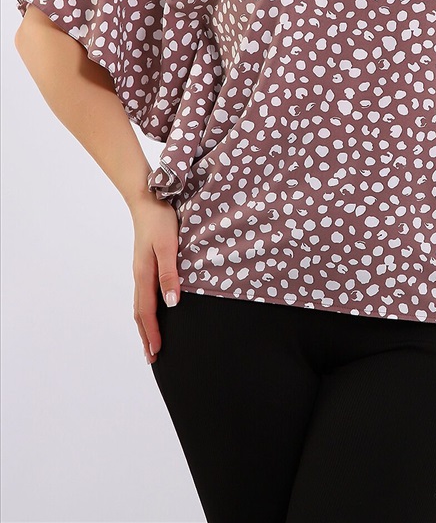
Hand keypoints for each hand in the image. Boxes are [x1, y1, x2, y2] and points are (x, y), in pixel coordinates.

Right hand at [130, 195, 180, 365]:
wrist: (147, 199)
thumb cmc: (160, 221)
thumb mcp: (169, 247)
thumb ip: (170, 274)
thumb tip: (172, 303)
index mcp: (144, 274)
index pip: (148, 312)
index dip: (153, 333)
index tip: (157, 353)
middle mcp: (139, 275)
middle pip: (140, 313)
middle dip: (145, 336)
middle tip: (151, 358)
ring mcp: (140, 269)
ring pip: (140, 304)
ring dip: (144, 325)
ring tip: (150, 341)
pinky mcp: (144, 263)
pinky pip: (142, 294)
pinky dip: (145, 310)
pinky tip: (151, 310)